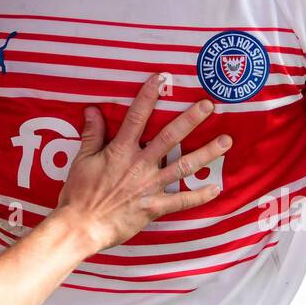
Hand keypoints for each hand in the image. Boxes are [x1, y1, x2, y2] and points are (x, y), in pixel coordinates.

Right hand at [54, 74, 228, 251]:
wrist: (81, 226)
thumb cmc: (79, 194)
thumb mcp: (82, 160)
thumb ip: (92, 134)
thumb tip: (92, 109)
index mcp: (121, 150)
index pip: (136, 116)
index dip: (149, 95)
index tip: (162, 78)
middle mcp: (140, 164)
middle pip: (170, 137)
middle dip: (191, 119)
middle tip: (209, 105)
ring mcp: (150, 186)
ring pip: (184, 166)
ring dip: (206, 153)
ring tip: (226, 141)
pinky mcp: (154, 207)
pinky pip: (181, 201)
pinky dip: (199, 196)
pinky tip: (216, 188)